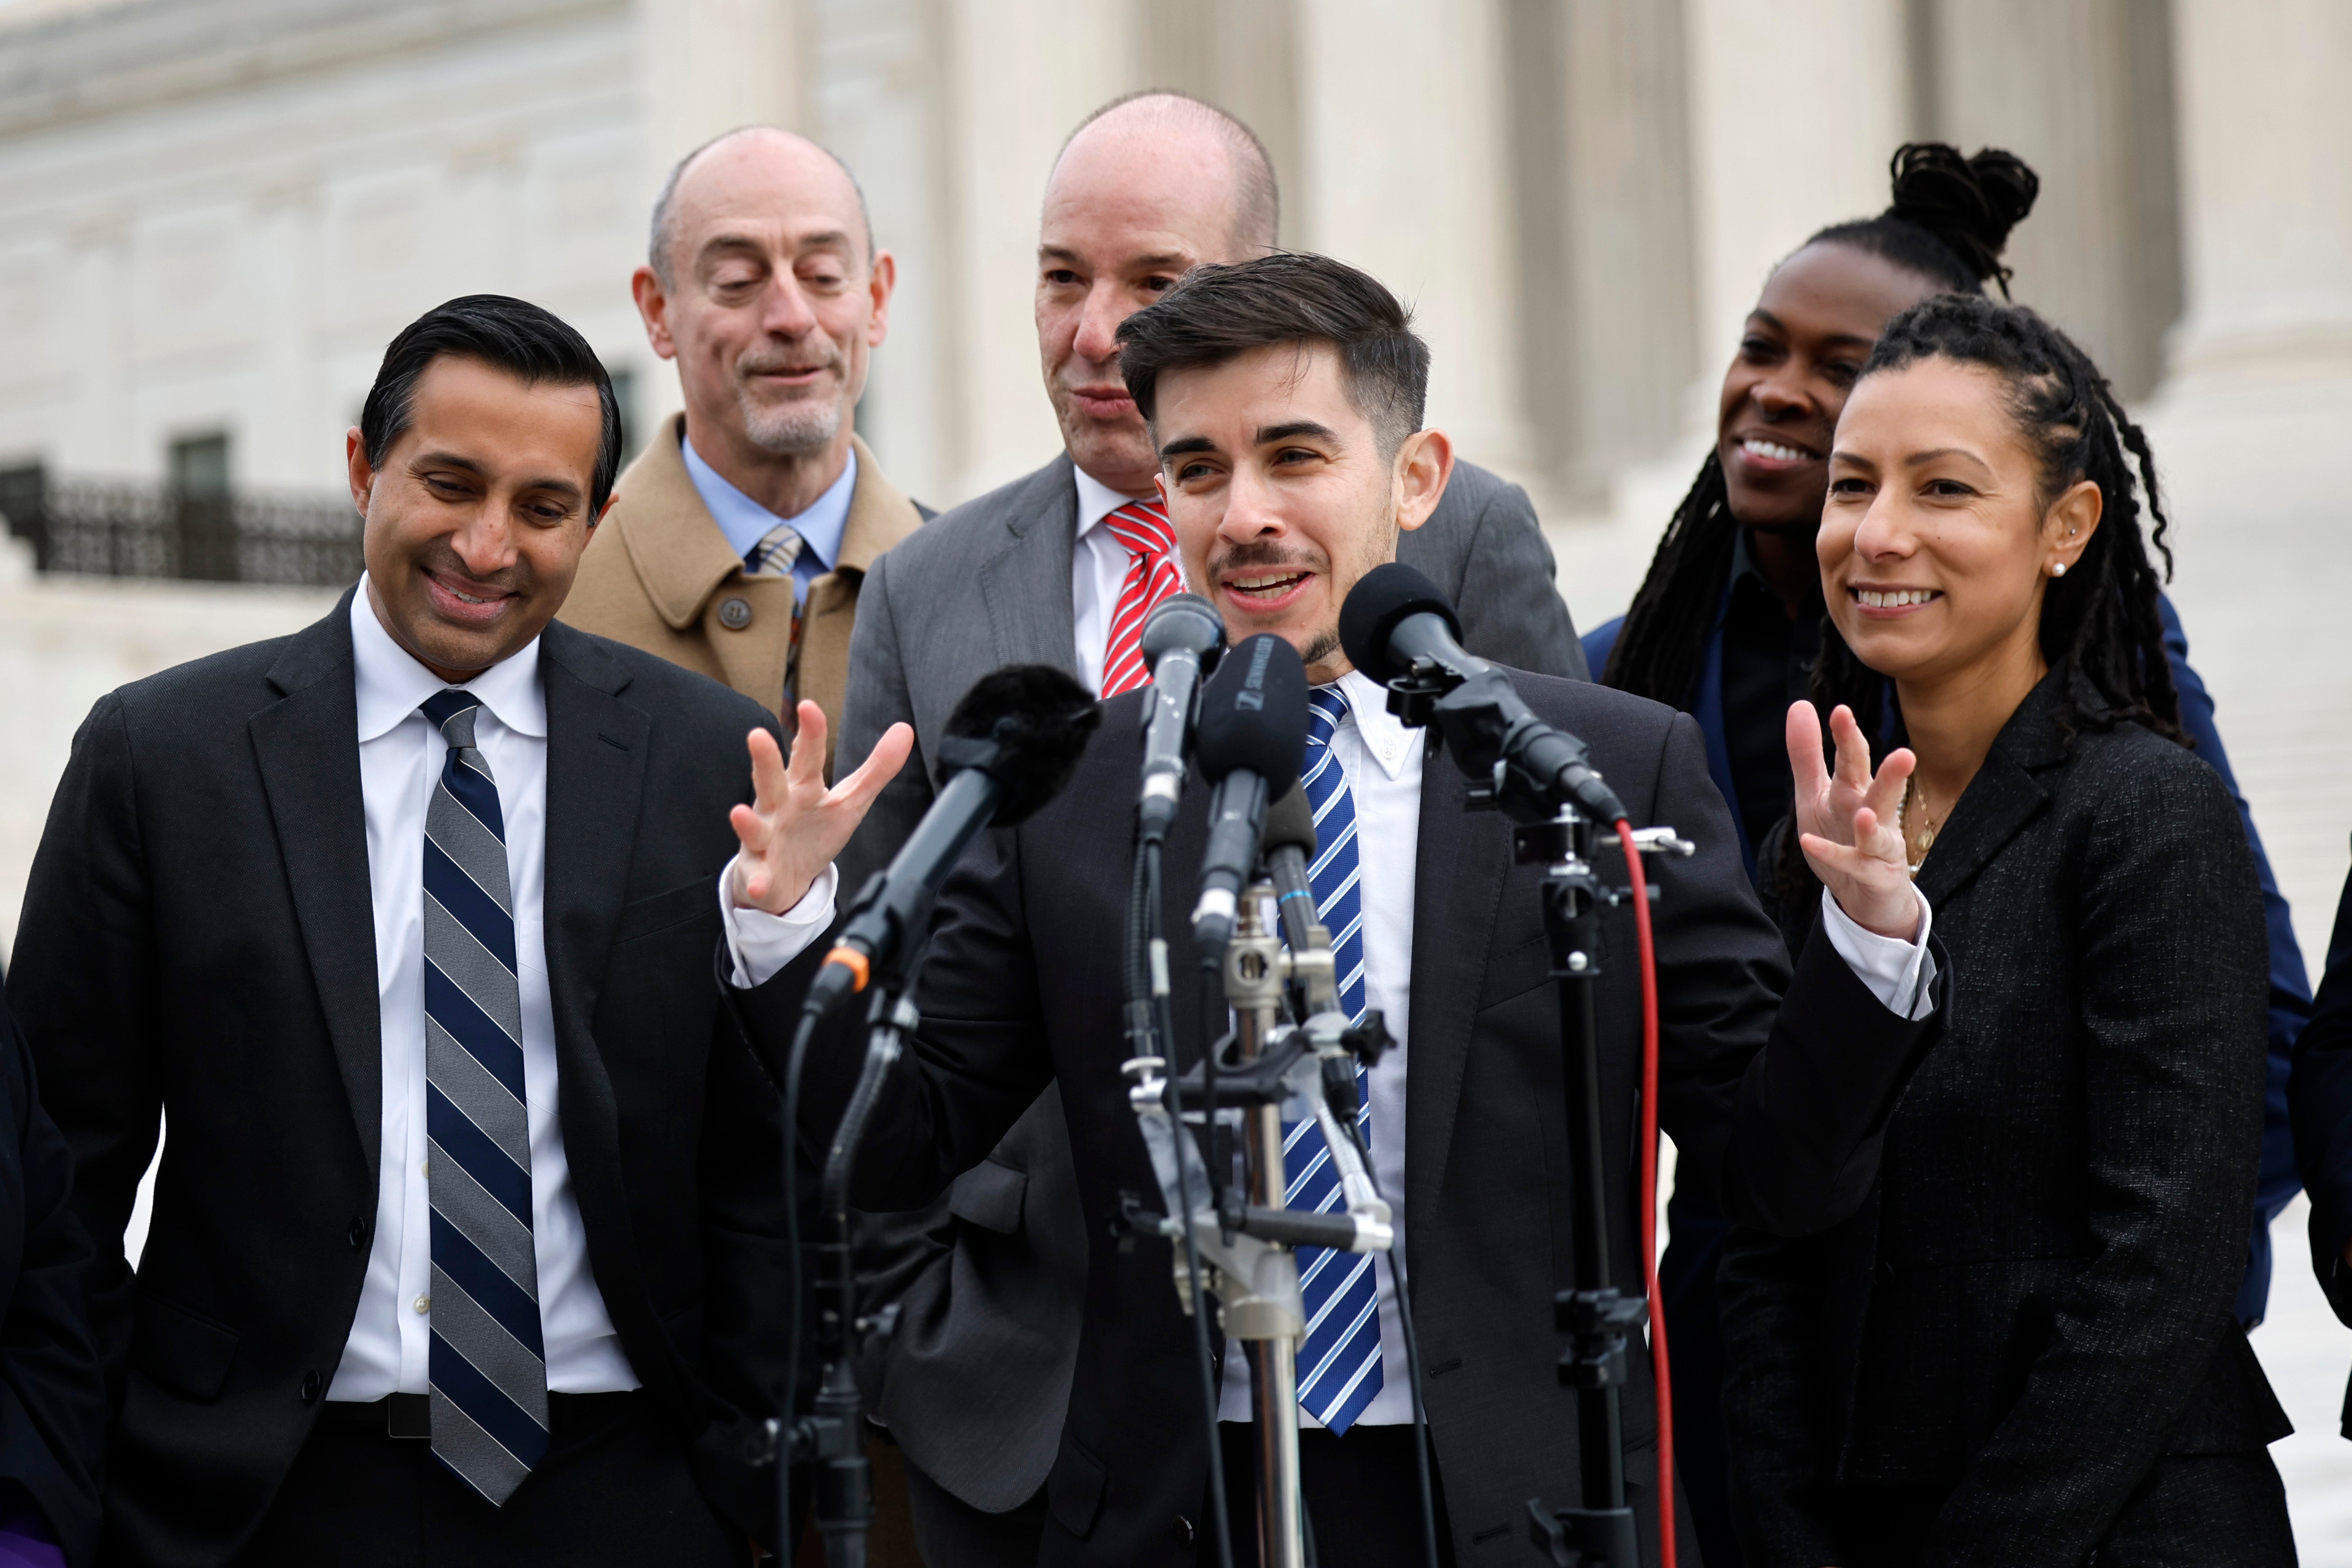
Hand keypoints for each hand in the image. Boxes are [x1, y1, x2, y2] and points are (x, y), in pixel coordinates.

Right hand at [728, 702, 912, 914]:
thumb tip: (905, 729)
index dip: (809, 733)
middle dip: (764, 760)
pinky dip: (758, 881)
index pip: (806, 755)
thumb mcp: (850, 800)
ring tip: (739, 813)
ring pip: (753, 828)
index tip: (809, 706)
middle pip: (770, 781)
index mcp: (802, 786)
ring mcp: (764, 838)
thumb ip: (877, 768)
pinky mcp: (759, 872)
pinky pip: (757, 877)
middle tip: (757, 735)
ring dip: (747, 822)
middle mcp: (777, 807)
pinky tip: (759, 884)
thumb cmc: (814, 830)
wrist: (787, 877)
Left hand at [1787, 700, 1918, 940]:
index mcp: (1855, 791)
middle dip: (1890, 775)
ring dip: (1873, 824)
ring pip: (1878, 832)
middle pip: (1878, 792)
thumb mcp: (1815, 793)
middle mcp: (1871, 814)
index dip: (1848, 737)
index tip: (1841, 711)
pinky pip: (1853, 865)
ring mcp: (1877, 847)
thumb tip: (1801, 704)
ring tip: (1866, 814)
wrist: (1863, 894)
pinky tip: (1810, 843)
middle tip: (1906, 754)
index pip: (1854, 760)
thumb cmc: (1840, 835)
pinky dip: (1833, 856)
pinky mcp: (1873, 876)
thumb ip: (1808, 753)